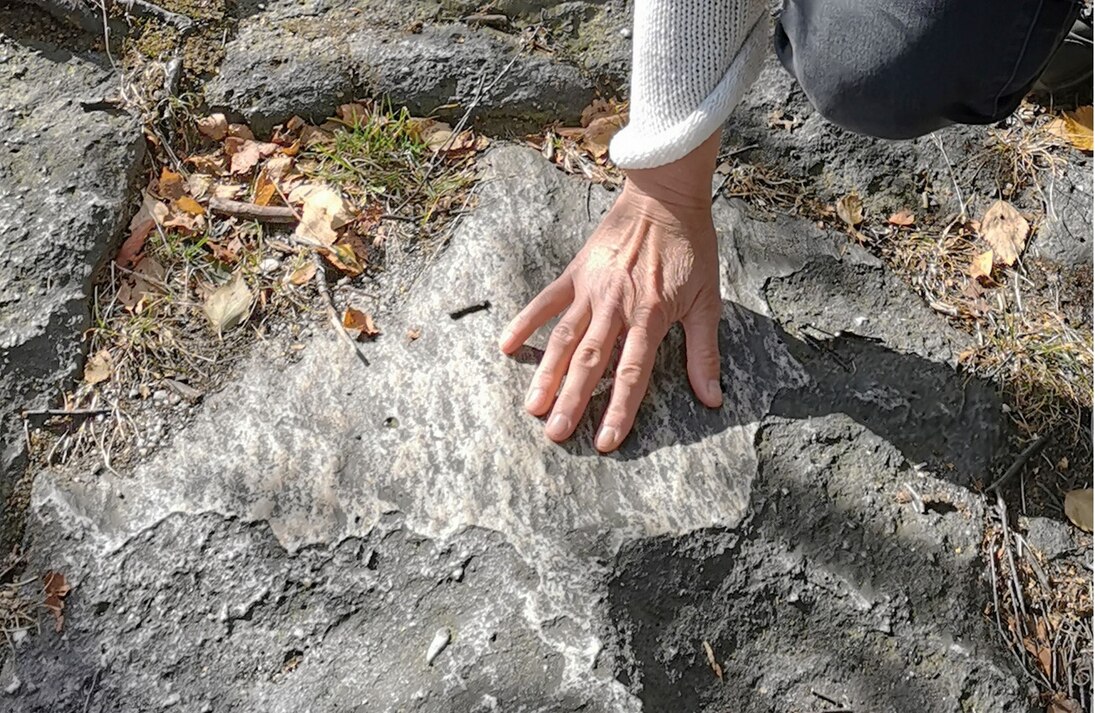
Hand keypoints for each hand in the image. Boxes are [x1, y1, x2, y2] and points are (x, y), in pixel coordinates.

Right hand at [499, 132, 724, 451]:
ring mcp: (592, 289)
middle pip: (590, 363)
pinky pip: (546, 301)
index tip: (605, 442)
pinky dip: (525, 321)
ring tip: (532, 407)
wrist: (665, 198)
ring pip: (564, 339)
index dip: (618, 410)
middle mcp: (616, 307)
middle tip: (555, 436)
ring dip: (547, 374)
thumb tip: (713, 399)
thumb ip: (704, 352)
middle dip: (572, 402)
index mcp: (650, 317)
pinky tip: (506, 346)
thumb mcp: (707, 300)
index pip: (631, 374)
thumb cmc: (691, 249)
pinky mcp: (576, 272)